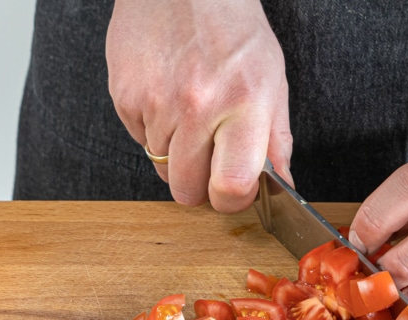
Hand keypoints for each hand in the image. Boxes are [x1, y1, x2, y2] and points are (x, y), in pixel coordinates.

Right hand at [106, 0, 291, 212]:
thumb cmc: (234, 30)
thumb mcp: (272, 82)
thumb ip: (277, 140)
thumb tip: (282, 183)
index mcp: (243, 105)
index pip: (231, 186)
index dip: (231, 201)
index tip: (233, 193)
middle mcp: (197, 107)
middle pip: (187, 190)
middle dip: (200, 186)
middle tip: (211, 160)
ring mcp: (156, 102)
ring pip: (161, 168)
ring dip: (177, 155)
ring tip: (192, 116)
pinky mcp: (125, 96)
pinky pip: (139, 140)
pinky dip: (155, 131)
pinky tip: (170, 100)